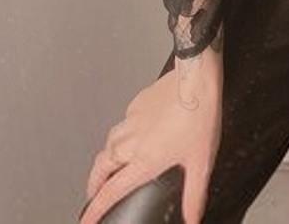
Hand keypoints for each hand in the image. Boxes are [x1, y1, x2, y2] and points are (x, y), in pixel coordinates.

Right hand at [80, 52, 222, 223]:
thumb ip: (194, 194)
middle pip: (100, 167)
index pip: (111, 192)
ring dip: (106, 158)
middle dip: (93, 184)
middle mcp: (132, 141)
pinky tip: (134, 131)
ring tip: (111, 165)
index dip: (95, 209)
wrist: (196, 77)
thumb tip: (193, 218)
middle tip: (94, 194)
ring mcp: (132, 120)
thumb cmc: (200, 115)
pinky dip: (122, 132)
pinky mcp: (137, 102)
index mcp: (145, 160)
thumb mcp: (201, 162)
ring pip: (109, 142)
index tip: (86, 220)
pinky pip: (123, 121)